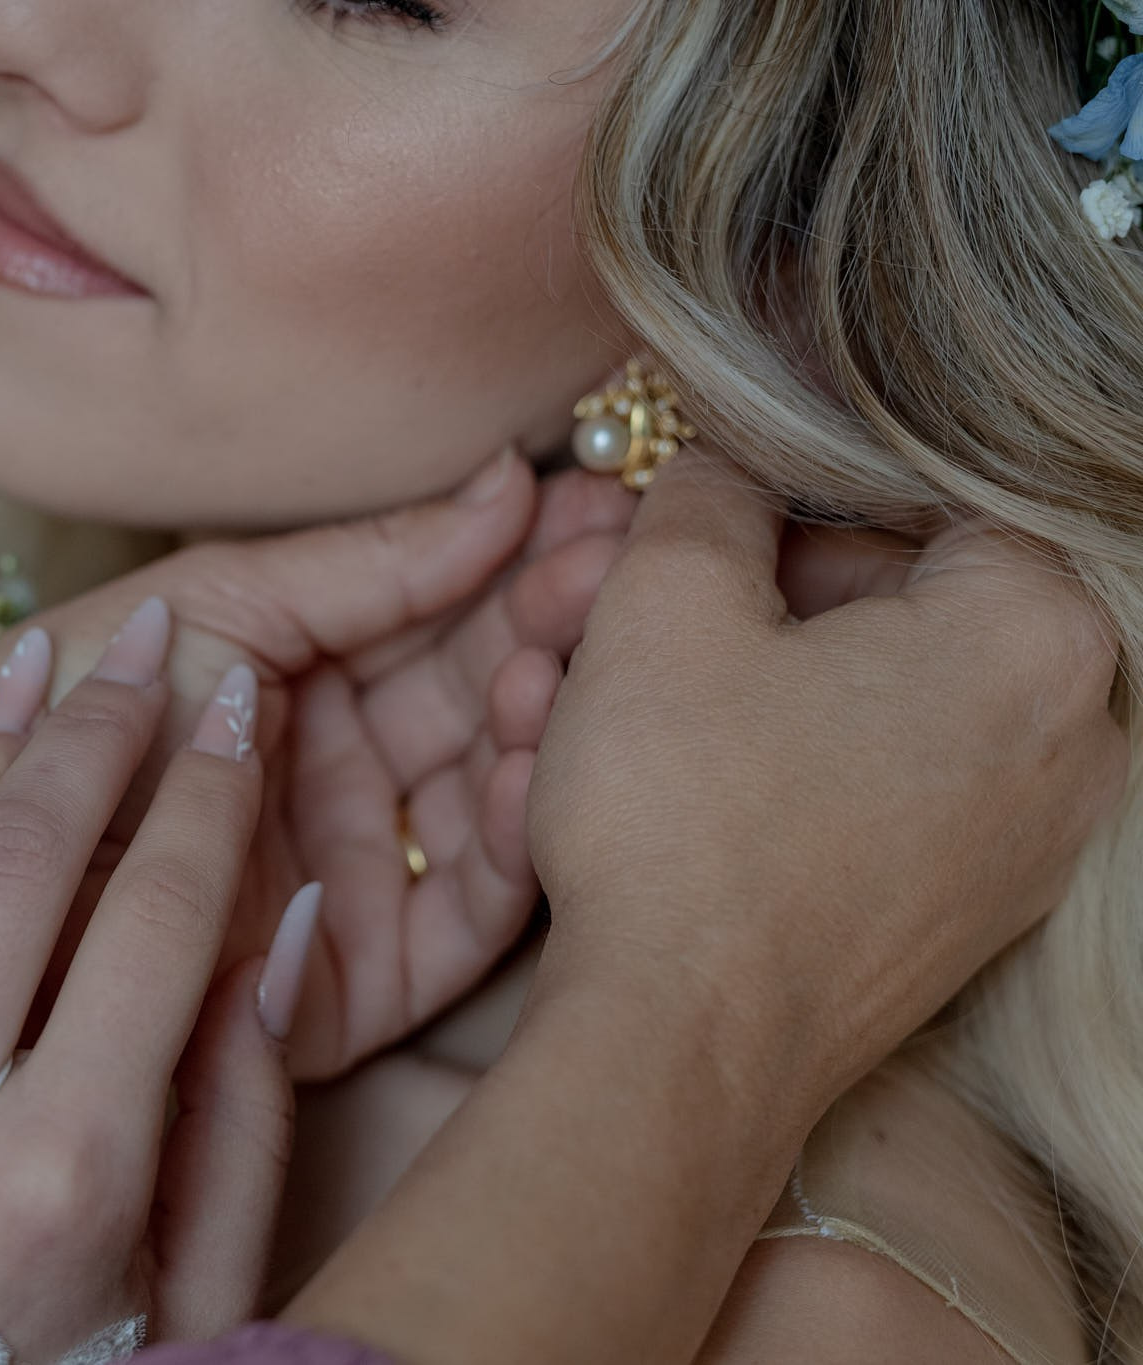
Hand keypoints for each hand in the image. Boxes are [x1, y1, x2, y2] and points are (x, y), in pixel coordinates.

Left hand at [0, 453, 635, 1078]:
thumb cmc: (39, 719)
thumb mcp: (196, 608)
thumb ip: (348, 563)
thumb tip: (501, 479)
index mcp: (302, 668)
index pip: (441, 606)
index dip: (518, 552)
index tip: (598, 494)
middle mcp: (341, 766)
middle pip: (481, 691)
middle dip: (554, 620)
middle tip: (625, 558)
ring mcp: (360, 869)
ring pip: (494, 790)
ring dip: (544, 714)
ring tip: (580, 642)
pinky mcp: (370, 981)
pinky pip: (471, 908)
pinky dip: (515, 836)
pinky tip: (533, 758)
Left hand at [0, 603, 301, 1358]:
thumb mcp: (188, 1296)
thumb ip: (243, 1115)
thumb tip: (276, 918)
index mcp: (61, 1183)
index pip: (162, 914)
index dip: (214, 786)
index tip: (238, 705)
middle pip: (23, 854)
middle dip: (101, 725)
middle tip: (150, 650)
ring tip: (30, 672)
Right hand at [526, 450, 1128, 1104]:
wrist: (679, 1049)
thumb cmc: (684, 820)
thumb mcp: (664, 606)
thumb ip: (707, 495)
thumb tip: (724, 464)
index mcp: (1037, 635)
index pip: (916, 500)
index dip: (775, 499)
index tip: (684, 527)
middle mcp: (1073, 742)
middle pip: (883, 610)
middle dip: (730, 607)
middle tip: (610, 616)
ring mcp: (1021, 843)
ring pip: (853, 710)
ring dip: (721, 694)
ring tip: (587, 710)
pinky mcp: (959, 917)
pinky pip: (857, 800)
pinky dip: (759, 779)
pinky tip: (651, 792)